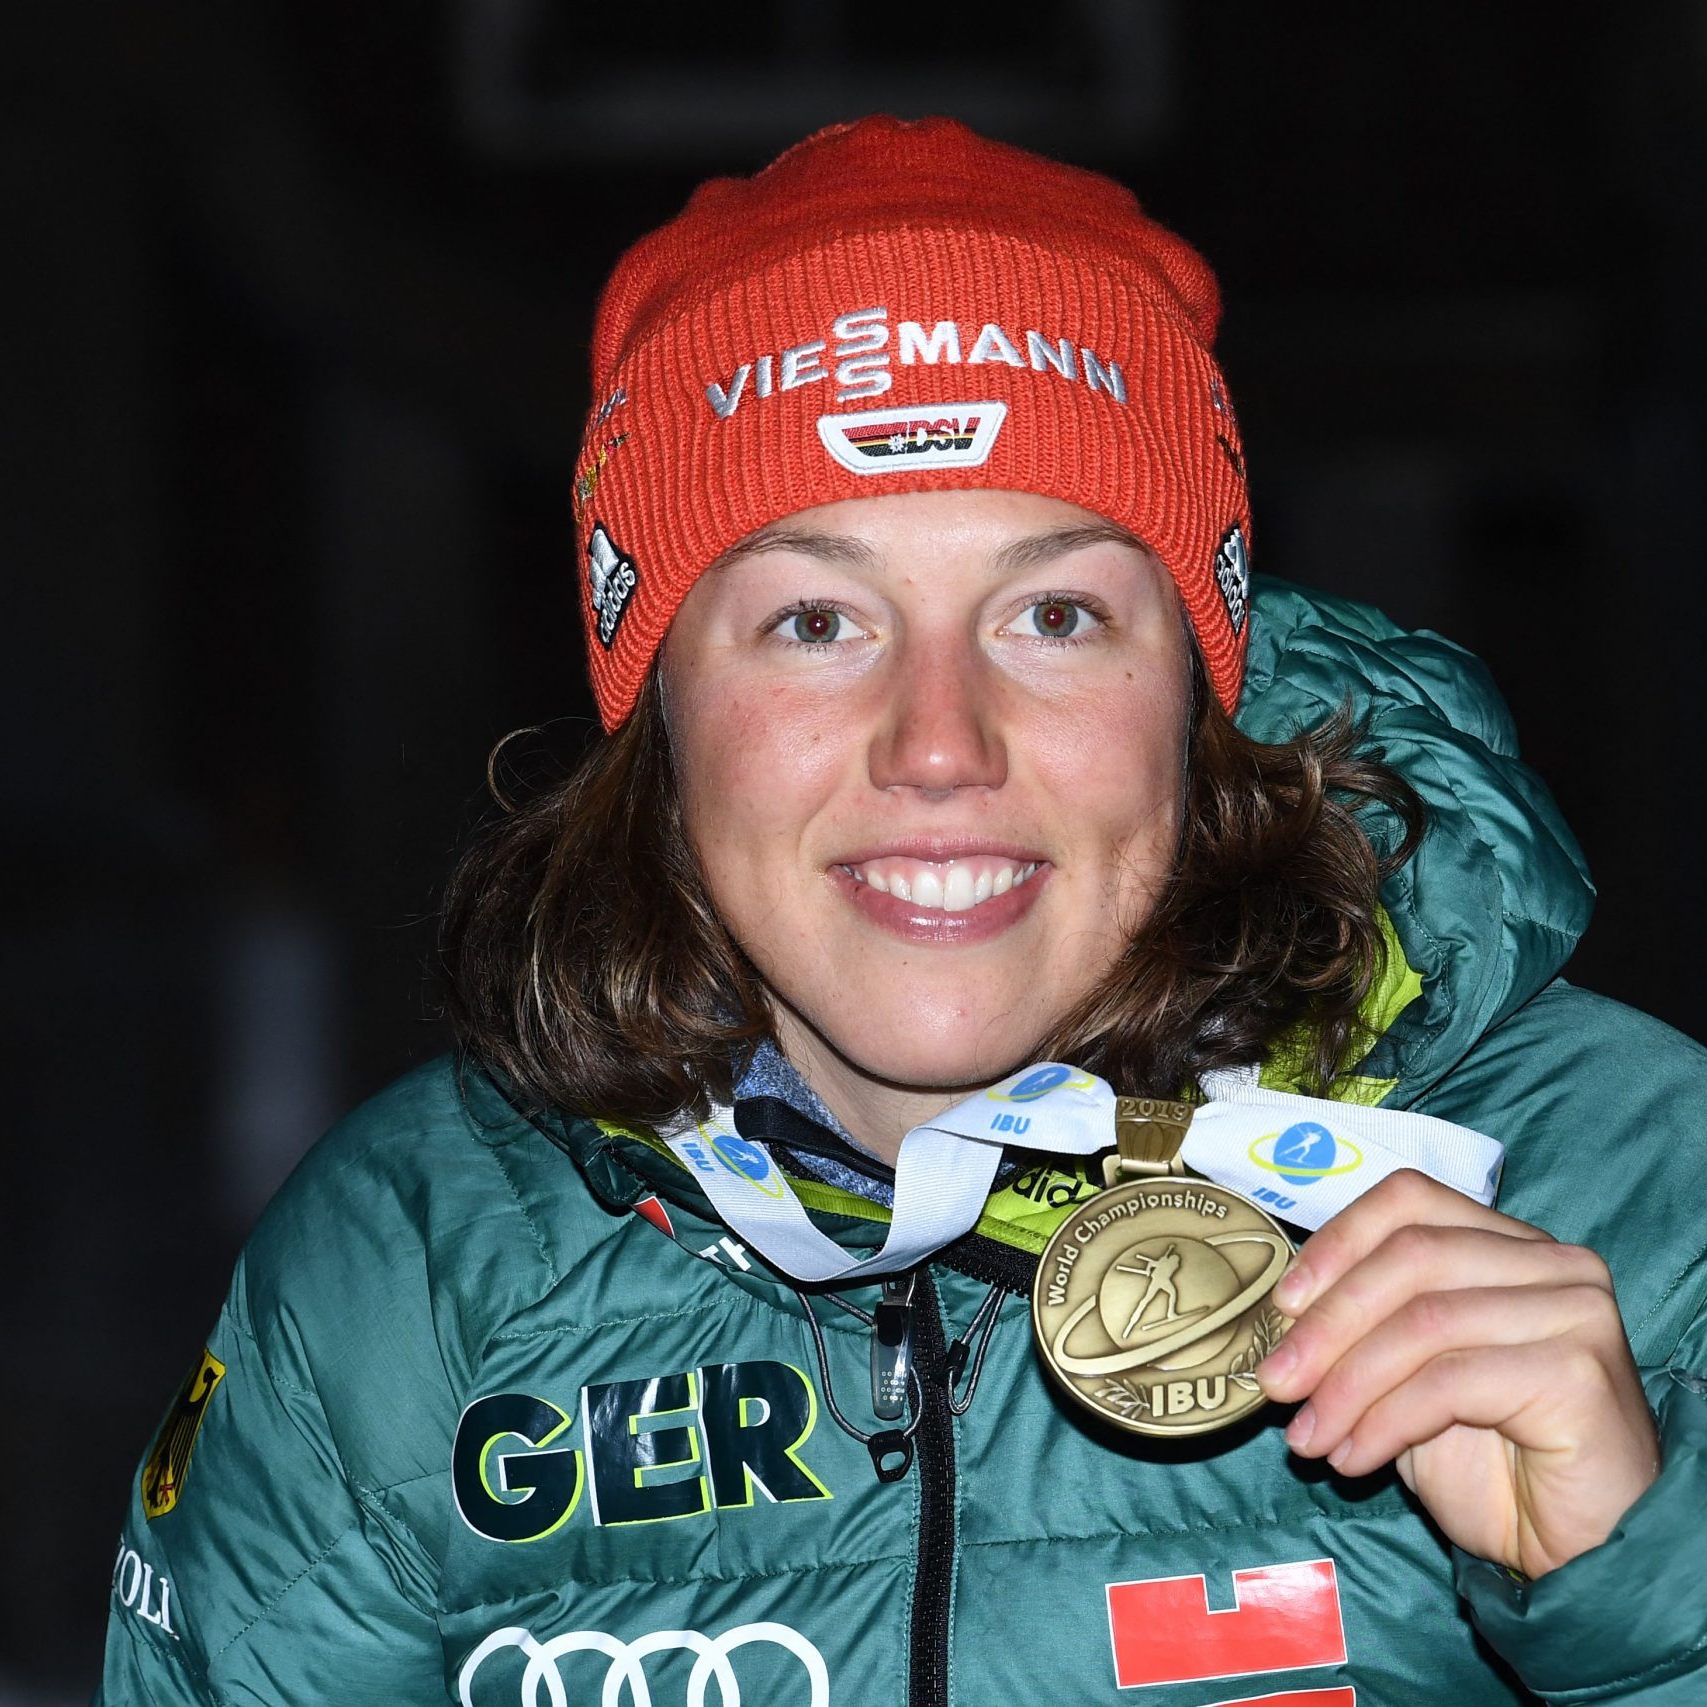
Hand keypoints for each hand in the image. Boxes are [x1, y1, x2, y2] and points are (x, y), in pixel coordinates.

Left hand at [1255, 1170, 1659, 1577]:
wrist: (1582, 1551)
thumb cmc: (1494, 1461)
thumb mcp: (1410, 1377)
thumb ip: (1365, 1328)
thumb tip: (1282, 1312)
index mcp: (1510, 1242)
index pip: (1409, 1201)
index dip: (1336, 1244)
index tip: (1281, 1305)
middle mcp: (1553, 1263)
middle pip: (1410, 1257)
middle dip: (1328, 1323)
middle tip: (1277, 1382)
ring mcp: (1574, 1311)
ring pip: (1424, 1321)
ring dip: (1346, 1383)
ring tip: (1308, 1437)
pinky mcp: (1578, 1371)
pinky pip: (1450, 1382)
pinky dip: (1384, 1421)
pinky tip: (1353, 1458)